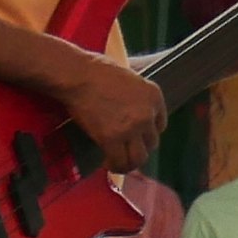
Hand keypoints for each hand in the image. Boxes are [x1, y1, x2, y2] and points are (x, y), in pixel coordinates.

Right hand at [61, 56, 168, 171]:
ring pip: (139, 157)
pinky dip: (116, 166)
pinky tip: (109, 165)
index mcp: (154, 96)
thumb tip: (131, 111)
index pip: (160, 124)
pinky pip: (120, 161)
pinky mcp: (112, 138)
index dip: (147, 133)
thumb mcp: (129, 79)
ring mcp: (131, 127)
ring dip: (131, 162)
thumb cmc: (95, 71)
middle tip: (126, 150)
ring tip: (120, 163)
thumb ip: (136, 97)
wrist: (77, 75)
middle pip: (152, 142)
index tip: (138, 136)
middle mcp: (147, 113)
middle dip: (139, 147)